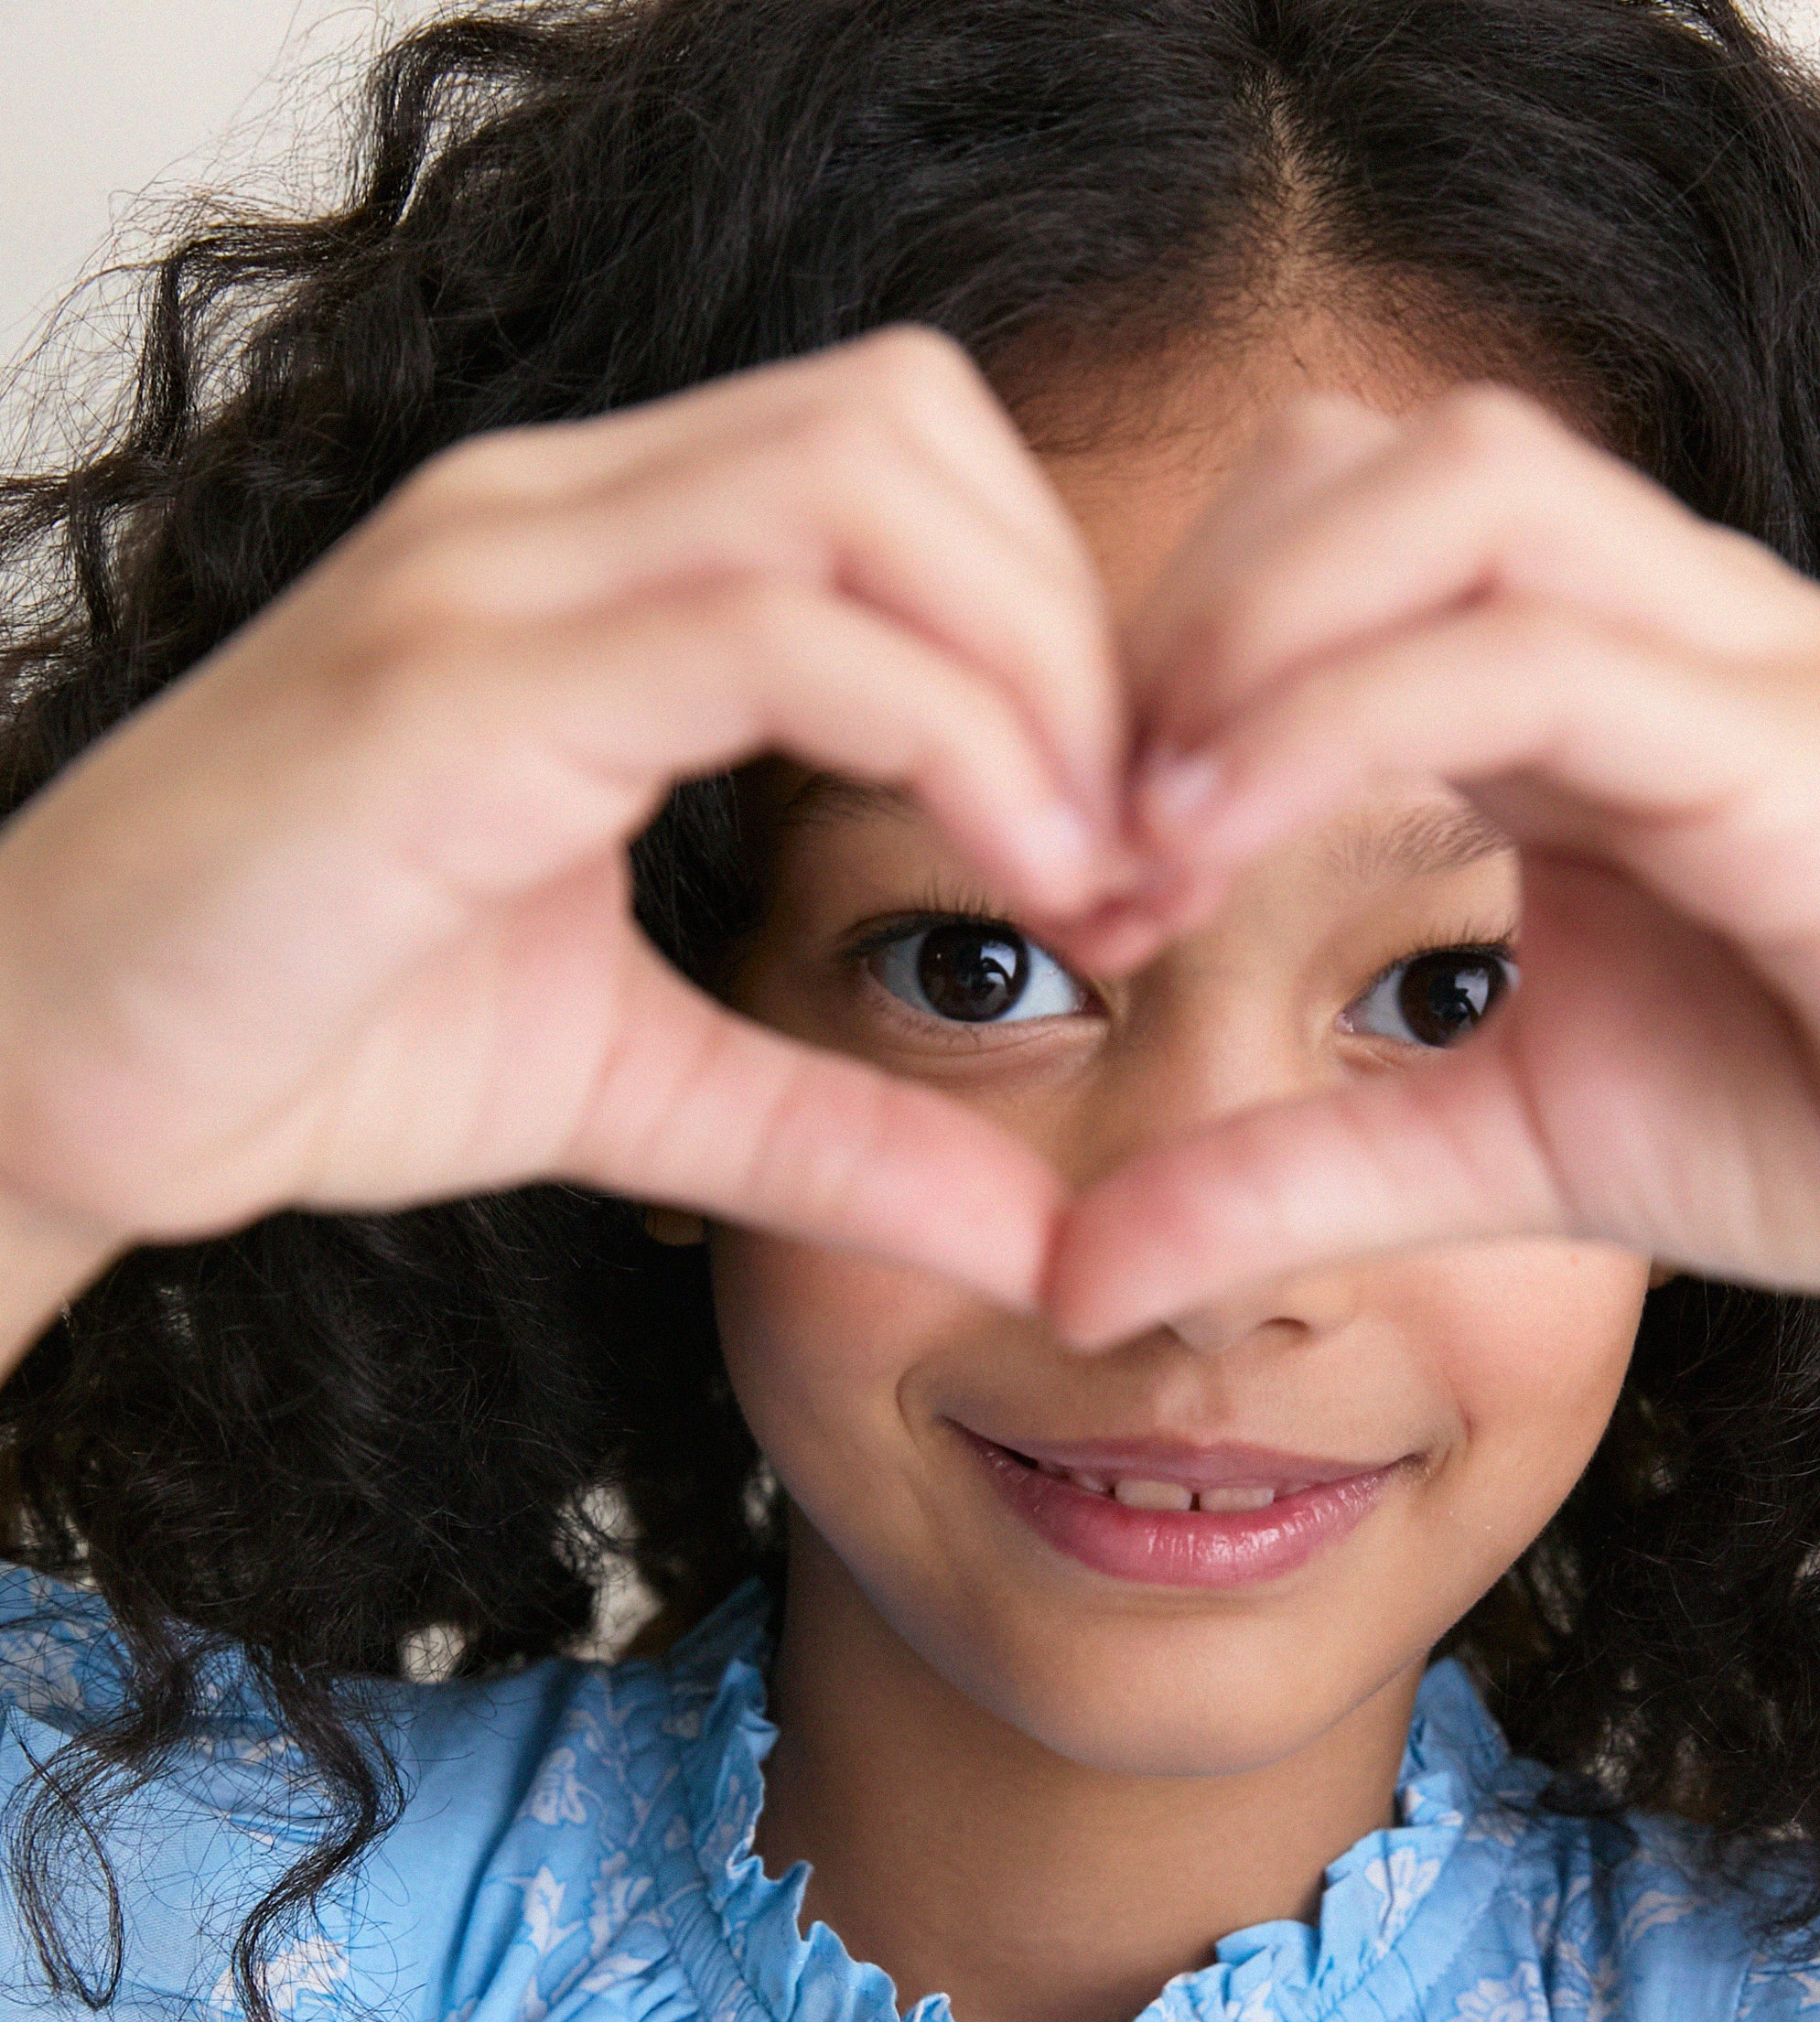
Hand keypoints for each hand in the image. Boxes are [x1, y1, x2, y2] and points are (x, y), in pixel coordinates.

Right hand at [0, 328, 1134, 1315]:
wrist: (54, 1073)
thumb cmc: (308, 1037)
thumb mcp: (637, 1089)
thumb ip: (837, 1130)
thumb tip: (1041, 1234)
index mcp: (589, 562)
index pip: (899, 465)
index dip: (1057, 627)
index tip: (1126, 844)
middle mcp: (546, 515)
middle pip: (917, 421)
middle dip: (1080, 626)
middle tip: (1142, 849)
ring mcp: (496, 575)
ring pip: (869, 483)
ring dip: (1039, 672)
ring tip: (1093, 875)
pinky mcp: (459, 685)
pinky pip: (778, 631)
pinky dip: (950, 740)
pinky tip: (1014, 879)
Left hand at [1046, 389, 1819, 1364]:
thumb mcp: (1495, 1154)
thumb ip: (1289, 1181)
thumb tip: (1073, 1271)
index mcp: (1581, 678)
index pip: (1335, 533)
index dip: (1169, 665)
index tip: (1080, 872)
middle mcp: (1657, 619)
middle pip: (1371, 455)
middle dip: (1186, 613)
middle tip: (1090, 826)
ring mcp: (1739, 657)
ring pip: (1462, 492)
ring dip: (1258, 633)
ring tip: (1151, 827)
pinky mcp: (1803, 746)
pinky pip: (1547, 657)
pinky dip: (1354, 724)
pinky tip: (1236, 847)